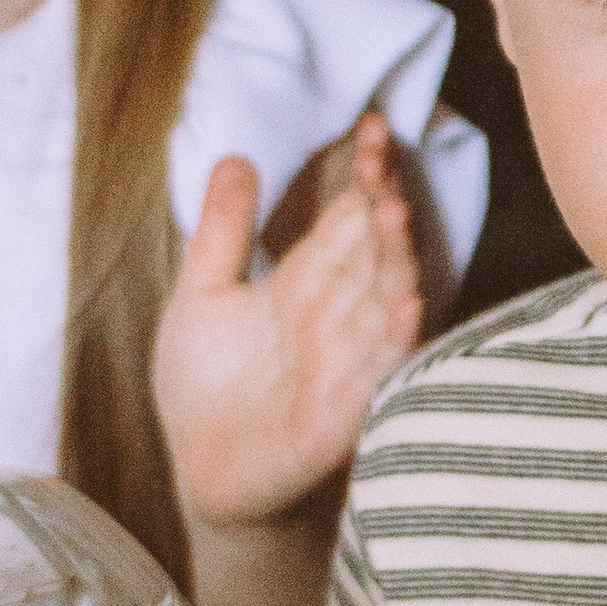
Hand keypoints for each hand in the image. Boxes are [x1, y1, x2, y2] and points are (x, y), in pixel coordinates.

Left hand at [154, 114, 423, 528]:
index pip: (344, 220)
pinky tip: (404, 305)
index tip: (371, 129)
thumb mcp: (202, 296)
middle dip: (379, 208)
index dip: (359, 177)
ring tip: (394, 214)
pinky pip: (377, 373)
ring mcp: (344, 364)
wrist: (203, 475)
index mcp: (304, 286)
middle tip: (382, 161)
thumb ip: (222, 231)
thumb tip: (234, 156)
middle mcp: (335, 319)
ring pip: (379, 302)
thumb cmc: (207, 391)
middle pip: (367, 252)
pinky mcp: (342, 414)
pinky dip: (392, 340)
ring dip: (392, 262)